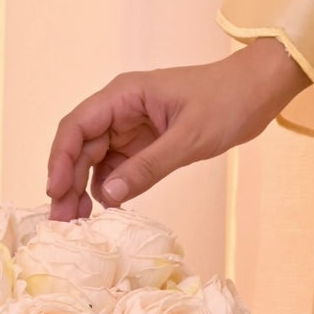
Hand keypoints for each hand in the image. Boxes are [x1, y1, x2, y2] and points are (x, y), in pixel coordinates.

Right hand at [44, 39, 308, 217]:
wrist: (258, 91)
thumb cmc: (227, 102)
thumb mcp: (190, 138)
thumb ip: (149, 166)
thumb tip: (107, 195)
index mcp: (124, 95)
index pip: (77, 125)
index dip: (60, 159)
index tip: (55, 192)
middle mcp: (121, 109)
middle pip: (81, 146)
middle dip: (68, 182)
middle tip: (62, 221)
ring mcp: (132, 126)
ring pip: (95, 159)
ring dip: (84, 189)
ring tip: (77, 223)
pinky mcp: (146, 142)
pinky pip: (118, 166)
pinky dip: (109, 188)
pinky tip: (106, 211)